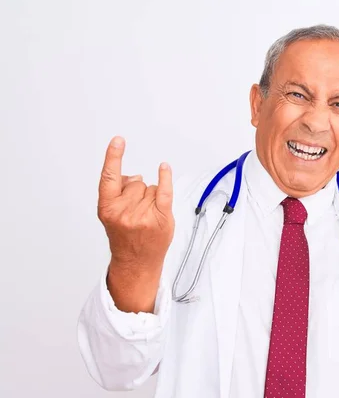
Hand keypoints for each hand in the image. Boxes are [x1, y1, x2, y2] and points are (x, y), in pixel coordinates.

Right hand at [97, 136, 174, 311]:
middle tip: (136, 213)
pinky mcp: (161, 218)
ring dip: (151, 198)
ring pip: (151, 188)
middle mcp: (124, 211)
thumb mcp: (112, 214)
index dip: (113, 157)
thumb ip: (118, 192)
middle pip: (137, 181)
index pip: (109, 177)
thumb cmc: (126, 236)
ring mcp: (142, 215)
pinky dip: (166, 178)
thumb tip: (134, 175)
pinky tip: (164, 168)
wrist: (137, 262)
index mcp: (107, 208)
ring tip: (146, 217)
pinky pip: (164, 191)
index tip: (118, 140)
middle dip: (138, 191)